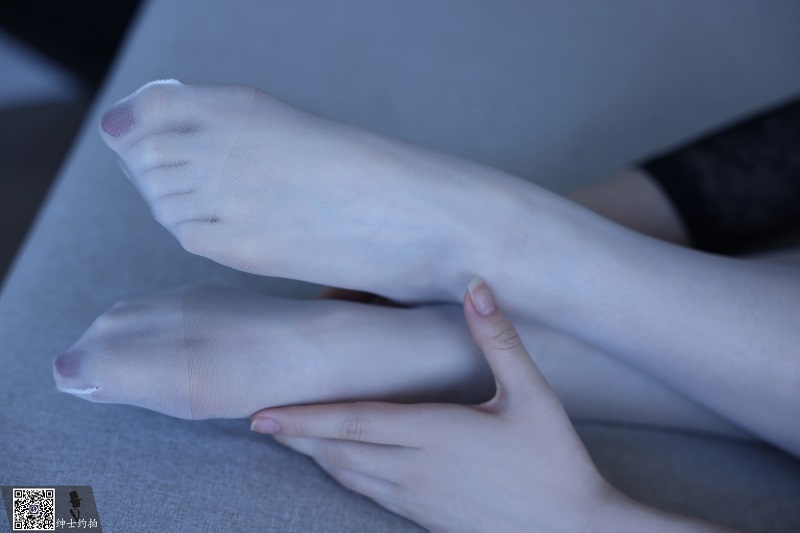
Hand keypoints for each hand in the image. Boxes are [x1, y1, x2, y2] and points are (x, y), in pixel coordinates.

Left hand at [251, 278, 615, 531]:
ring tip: (287, 439)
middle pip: (339, 451)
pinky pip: (370, 494)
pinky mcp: (426, 518)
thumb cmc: (554, 461)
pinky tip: (339, 467)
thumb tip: (477, 286)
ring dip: (315, 456)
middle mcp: (416, 470)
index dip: (303, 418)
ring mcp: (418, 499)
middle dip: (296, 436)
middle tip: (259, 420)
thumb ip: (498, 339)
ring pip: (349, 476)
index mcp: (435, 434)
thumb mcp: (532, 394)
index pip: (352, 422)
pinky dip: (344, 476)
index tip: (261, 413)